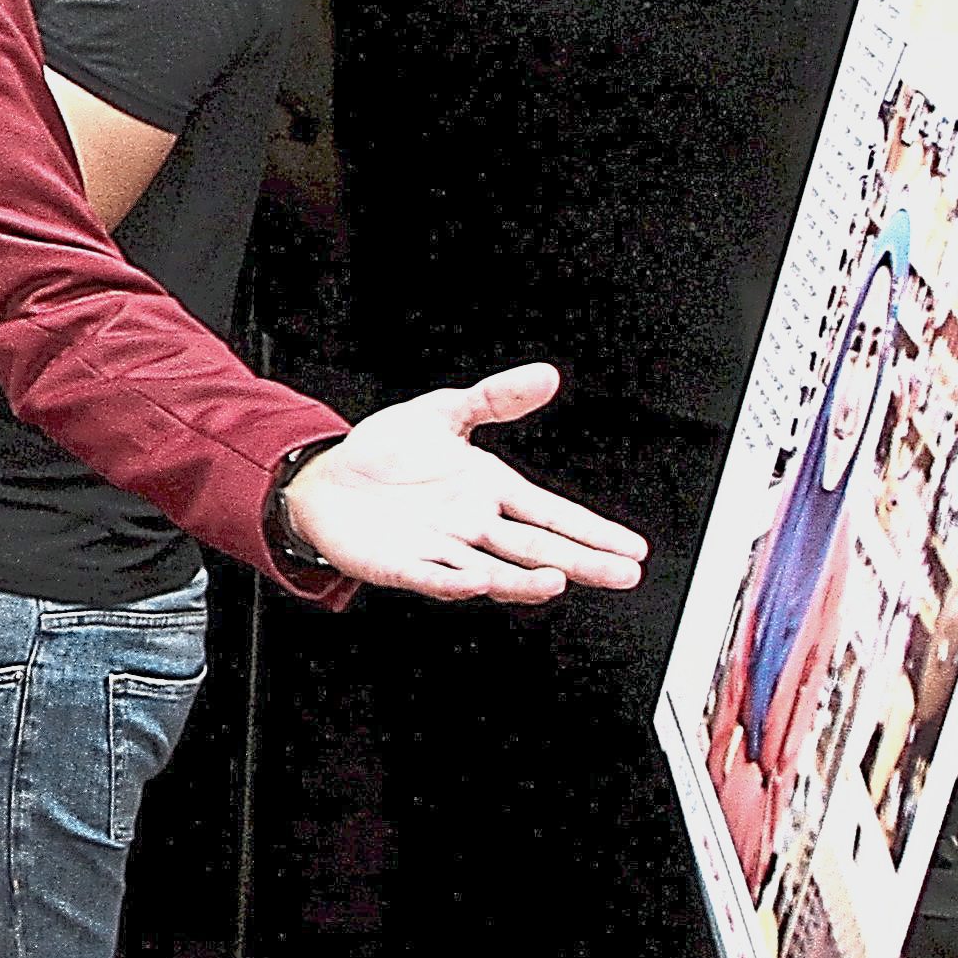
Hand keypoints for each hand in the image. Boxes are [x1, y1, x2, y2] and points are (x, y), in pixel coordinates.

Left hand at [280, 364, 651, 602]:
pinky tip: (477, 580)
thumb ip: (494, 398)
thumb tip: (545, 375)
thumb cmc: (385, 452)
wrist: (326, 477)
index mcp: (489, 489)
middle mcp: (472, 525)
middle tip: (623, 573)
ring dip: (525, 580)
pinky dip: (455, 582)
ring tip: (558, 581)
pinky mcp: (401, 564)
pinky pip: (431, 577)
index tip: (632, 547)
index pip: (551, 512)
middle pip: (537, 549)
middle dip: (582, 562)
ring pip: (493, 571)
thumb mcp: (443, 412)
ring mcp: (440, 548)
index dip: (592, 530)